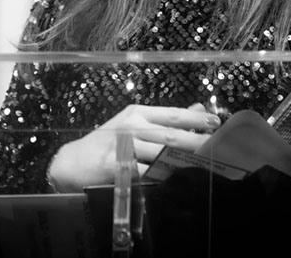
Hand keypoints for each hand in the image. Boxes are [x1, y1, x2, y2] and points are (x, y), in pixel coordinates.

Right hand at [48, 102, 220, 191]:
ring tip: (204, 163)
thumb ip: (164, 119)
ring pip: (160, 154)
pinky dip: (162, 177)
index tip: (216, 123)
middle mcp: (130, 127)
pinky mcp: (116, 167)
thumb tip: (198, 111)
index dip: (195, 119)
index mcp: (136, 113)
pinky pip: (146, 174)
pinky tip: (177, 179)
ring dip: (184, 160)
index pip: (171, 114)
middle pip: (170, 135)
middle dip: (196, 141)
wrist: (74, 162)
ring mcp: (122, 147)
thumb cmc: (107, 142)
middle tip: (216, 146)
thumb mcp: (132, 124)